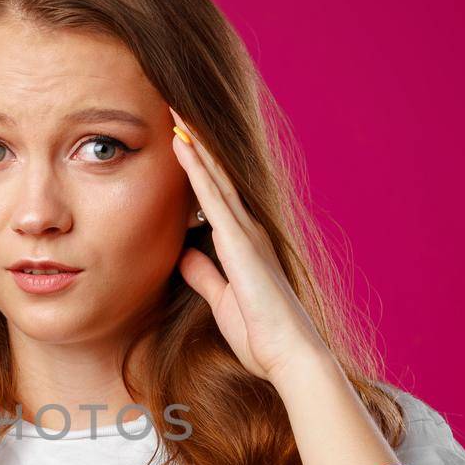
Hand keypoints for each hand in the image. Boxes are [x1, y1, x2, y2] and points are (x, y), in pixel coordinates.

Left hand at [168, 104, 333, 386]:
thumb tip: (183, 255)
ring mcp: (246, 233)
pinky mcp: (242, 243)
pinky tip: (183, 146)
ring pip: (215, 177)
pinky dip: (198, 170)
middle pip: (216, 176)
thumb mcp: (221, 300)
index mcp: (243, 245)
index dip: (196, 166)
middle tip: (174, 108)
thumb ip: (204, 275)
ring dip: (194, 144)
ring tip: (175, 111)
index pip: (213, 196)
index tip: (177, 138)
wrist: (290, 356)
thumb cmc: (261, 336)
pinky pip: (215, 198)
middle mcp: (247, 231)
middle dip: (195, 142)